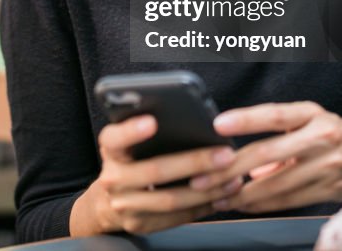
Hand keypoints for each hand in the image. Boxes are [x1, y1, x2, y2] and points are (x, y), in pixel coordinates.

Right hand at [70, 115, 243, 235]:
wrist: (108, 201)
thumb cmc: (128, 161)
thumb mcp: (127, 142)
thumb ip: (145, 130)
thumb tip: (189, 117)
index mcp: (110, 150)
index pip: (114, 138)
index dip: (131, 131)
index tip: (152, 121)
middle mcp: (113, 178)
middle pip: (155, 171)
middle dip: (194, 162)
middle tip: (225, 154)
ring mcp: (125, 205)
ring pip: (171, 200)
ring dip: (207, 189)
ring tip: (232, 176)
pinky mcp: (141, 224)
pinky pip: (177, 217)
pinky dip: (203, 206)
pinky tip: (221, 194)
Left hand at [208, 101, 341, 213]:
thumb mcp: (312, 125)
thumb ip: (278, 140)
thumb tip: (242, 159)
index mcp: (312, 114)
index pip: (274, 114)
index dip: (245, 119)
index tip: (217, 124)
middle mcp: (322, 136)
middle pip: (267, 153)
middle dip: (228, 168)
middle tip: (201, 176)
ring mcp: (328, 165)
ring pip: (275, 183)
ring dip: (240, 193)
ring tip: (214, 196)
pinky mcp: (330, 190)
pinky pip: (288, 200)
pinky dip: (262, 203)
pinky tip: (241, 204)